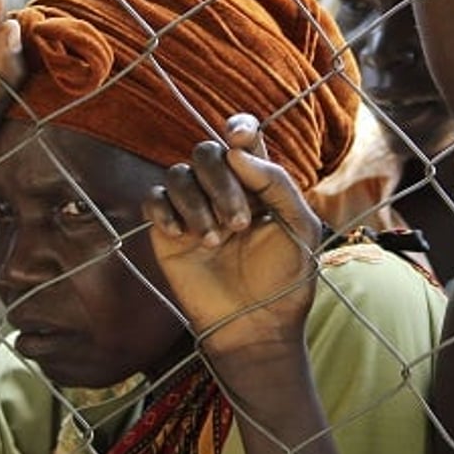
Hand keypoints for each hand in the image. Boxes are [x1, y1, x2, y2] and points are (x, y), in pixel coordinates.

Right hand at [142, 114, 324, 358]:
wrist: (256, 325)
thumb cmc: (285, 279)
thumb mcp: (299, 227)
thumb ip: (276, 182)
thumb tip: (234, 151)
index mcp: (258, 184)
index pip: (242, 140)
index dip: (238, 128)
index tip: (237, 139)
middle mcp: (223, 190)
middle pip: (207, 153)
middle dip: (221, 183)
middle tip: (237, 224)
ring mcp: (194, 209)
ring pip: (179, 174)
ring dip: (196, 203)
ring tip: (213, 240)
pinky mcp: (168, 232)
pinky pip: (154, 199)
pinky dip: (165, 211)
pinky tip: (182, 235)